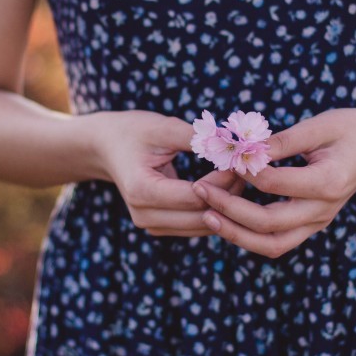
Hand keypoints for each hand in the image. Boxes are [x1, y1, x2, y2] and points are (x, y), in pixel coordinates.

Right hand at [93, 110, 244, 236]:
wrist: (106, 148)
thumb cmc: (133, 132)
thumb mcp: (162, 127)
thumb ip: (196, 138)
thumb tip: (233, 144)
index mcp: (142, 190)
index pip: (196, 195)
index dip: (224, 180)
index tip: (242, 160)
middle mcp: (144, 215)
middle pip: (203, 216)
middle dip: (230, 194)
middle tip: (249, 169)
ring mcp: (152, 226)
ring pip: (204, 226)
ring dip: (226, 205)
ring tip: (240, 176)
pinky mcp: (161, 228)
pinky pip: (198, 226)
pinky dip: (216, 210)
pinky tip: (228, 188)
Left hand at [191, 109, 355, 257]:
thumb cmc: (351, 129)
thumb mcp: (320, 125)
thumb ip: (283, 140)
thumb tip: (245, 148)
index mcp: (327, 182)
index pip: (274, 184)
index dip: (243, 171)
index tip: (222, 156)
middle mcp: (323, 210)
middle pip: (269, 224)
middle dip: (229, 210)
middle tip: (200, 189)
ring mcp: (317, 223)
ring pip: (271, 244)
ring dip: (235, 233)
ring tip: (206, 215)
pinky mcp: (311, 226)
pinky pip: (276, 242)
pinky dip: (248, 236)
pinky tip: (226, 218)